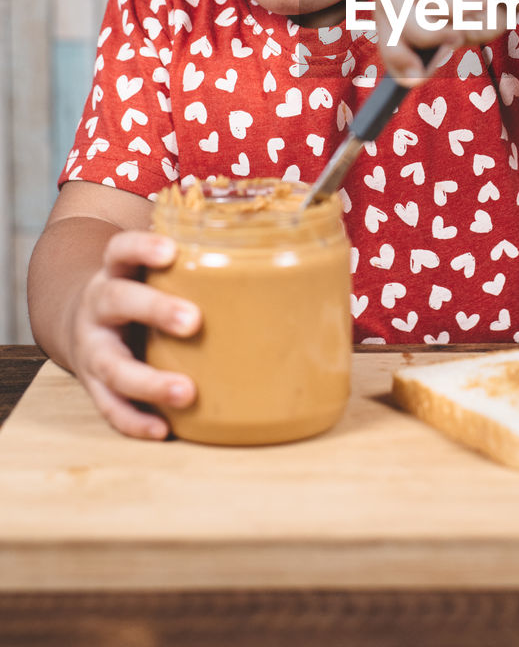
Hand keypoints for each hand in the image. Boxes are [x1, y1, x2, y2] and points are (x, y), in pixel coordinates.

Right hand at [67, 228, 200, 439]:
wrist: (82, 322)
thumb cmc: (138, 291)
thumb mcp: (151, 270)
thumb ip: (194, 264)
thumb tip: (279, 263)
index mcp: (116, 271)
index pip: (120, 250)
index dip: (142, 247)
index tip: (171, 251)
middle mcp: (98, 306)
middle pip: (117, 300)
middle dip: (154, 309)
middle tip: (194, 321)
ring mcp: (92, 348)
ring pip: (111, 364)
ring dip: (148, 381)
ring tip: (186, 392)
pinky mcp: (92, 385)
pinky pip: (109, 406)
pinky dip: (134, 420)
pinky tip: (164, 429)